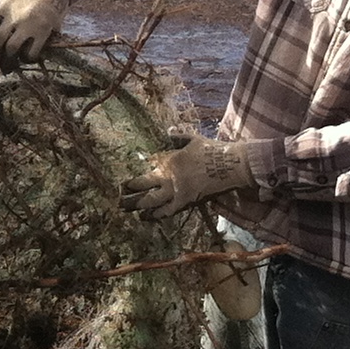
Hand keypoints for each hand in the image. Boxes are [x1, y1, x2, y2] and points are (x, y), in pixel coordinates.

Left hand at [0, 0, 70, 69]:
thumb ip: (1, 11)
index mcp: (4, 6)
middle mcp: (15, 16)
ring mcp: (29, 25)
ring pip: (11, 48)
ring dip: (7, 61)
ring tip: (6, 68)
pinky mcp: (43, 32)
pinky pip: (31, 51)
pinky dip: (26, 58)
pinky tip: (25, 59)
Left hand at [122, 138, 258, 219]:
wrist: (231, 164)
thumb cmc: (212, 149)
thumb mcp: (193, 139)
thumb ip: (177, 137)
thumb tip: (167, 131)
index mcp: (168, 158)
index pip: (147, 165)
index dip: (138, 172)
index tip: (127, 178)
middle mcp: (168, 175)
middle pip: (143, 184)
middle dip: (129, 191)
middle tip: (117, 196)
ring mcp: (176, 189)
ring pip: (151, 200)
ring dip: (137, 205)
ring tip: (125, 208)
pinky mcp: (186, 200)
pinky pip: (168, 210)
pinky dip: (157, 214)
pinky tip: (147, 216)